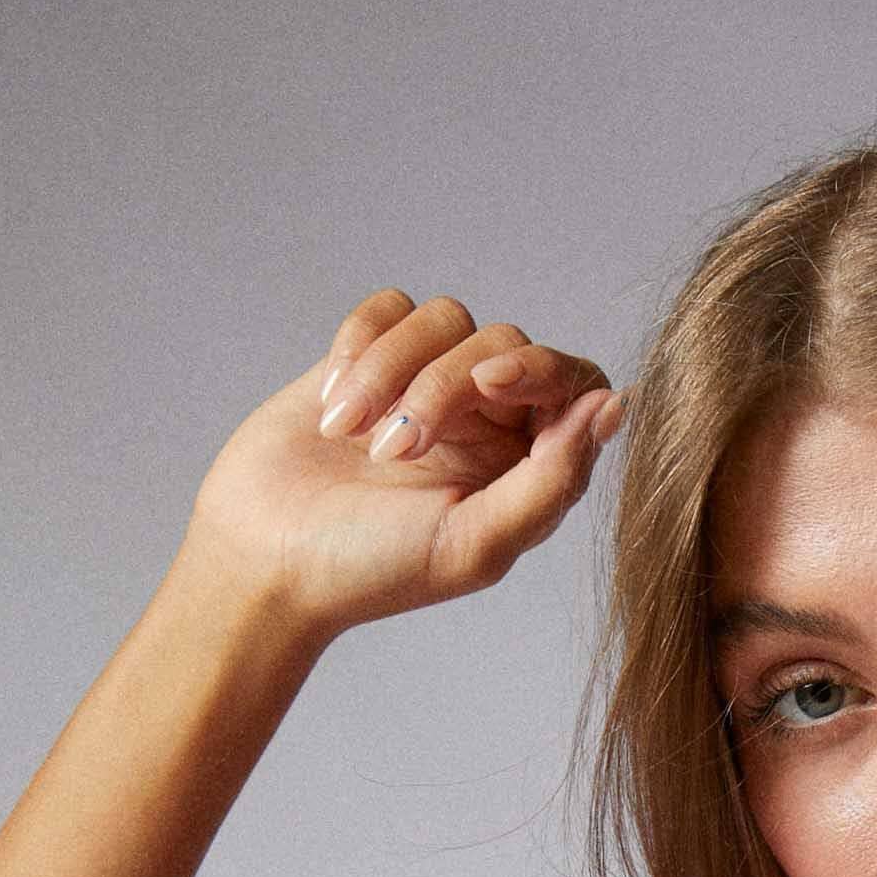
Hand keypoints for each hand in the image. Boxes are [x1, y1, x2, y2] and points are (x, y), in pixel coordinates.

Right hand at [179, 288, 624, 645]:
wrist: (264, 559)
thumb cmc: (372, 568)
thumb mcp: (474, 543)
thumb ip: (552, 481)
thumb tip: (612, 405)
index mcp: (527, 469)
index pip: (572, 385)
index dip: (541, 367)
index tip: (491, 381)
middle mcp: (487, 422)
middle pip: (504, 342)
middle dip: (444, 385)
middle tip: (392, 454)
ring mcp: (427, 386)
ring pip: (444, 318)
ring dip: (391, 372)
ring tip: (351, 439)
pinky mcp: (369, 359)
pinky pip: (389, 308)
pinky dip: (360, 346)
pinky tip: (333, 407)